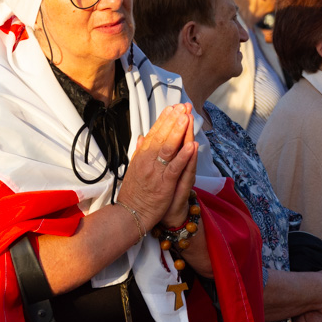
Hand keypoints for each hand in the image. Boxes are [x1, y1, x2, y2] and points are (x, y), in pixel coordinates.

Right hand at [115, 104, 196, 229]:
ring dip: (178, 131)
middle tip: (183, 106)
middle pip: (161, 136)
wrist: (130, 215)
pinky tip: (191, 145)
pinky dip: (183, 156)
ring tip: (186, 117)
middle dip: (173, 120)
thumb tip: (141, 136)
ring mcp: (156, 172)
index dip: (163, 120)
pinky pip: (175, 168)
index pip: (153, 133)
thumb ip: (139, 152)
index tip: (172, 107)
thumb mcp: (133, 169)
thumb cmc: (134, 193)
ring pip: (168, 148)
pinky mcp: (165, 184)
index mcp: (141, 156)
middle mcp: (147, 161)